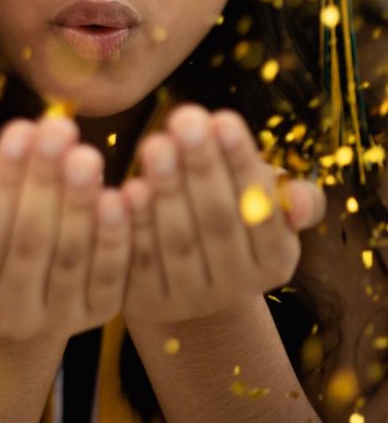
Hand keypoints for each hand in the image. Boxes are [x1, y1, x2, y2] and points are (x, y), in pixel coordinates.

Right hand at [0, 117, 130, 342]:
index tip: (20, 128)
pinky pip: (108, 276)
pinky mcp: (96, 315)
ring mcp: (54, 320)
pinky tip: (119, 196)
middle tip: (59, 128)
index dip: (2, 179)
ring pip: (68, 258)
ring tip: (86, 154)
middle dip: (44, 180)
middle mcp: (7, 316)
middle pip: (28, 242)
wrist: (18, 292)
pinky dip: (114, 237)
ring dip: (79, 203)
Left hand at [120, 105, 325, 324]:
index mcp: (275, 261)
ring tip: (155, 143)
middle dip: (202, 166)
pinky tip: (124, 189)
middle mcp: (235, 289)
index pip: (262, 209)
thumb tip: (298, 199)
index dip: (242, 164)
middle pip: (218, 222)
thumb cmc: (231, 214)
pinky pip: (136, 260)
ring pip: (178, 241)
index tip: (224, 118)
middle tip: (185, 119)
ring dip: (166, 190)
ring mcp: (188, 300)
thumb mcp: (266, 204)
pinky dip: (130, 225)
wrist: (183, 276)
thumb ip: (292, 196)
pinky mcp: (144, 303)